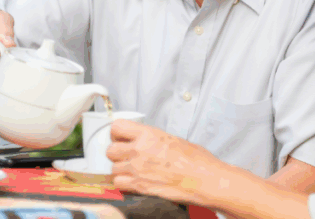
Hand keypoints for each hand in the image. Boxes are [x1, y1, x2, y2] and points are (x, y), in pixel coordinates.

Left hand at [106, 120, 248, 207]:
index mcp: (148, 134)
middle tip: (126, 156)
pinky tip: (133, 183)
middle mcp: (138, 150)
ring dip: (121, 170)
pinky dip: (123, 184)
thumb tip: (144, 141)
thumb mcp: (173, 139)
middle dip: (117, 153)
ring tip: (132, 171)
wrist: (203, 180)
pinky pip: (119, 184)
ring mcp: (137, 169)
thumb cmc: (196, 160)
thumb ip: (152, 139)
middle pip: (111, 150)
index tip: (120, 137)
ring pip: (113, 169)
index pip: (117, 127)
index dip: (116, 133)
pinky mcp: (139, 186)